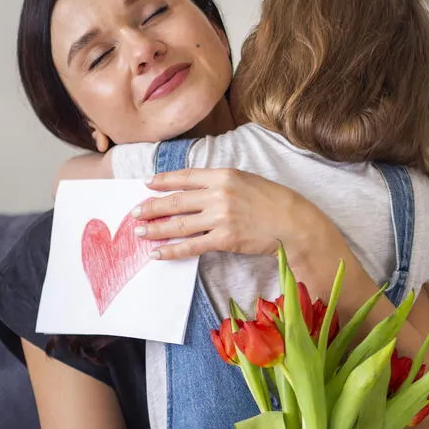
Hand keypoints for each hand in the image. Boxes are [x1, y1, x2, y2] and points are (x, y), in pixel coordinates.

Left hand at [131, 168, 317, 260]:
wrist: (294, 222)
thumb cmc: (273, 200)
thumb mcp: (246, 180)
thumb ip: (220, 183)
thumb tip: (195, 191)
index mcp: (224, 174)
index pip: (186, 176)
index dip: (163, 180)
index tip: (147, 184)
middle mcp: (219, 194)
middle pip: (176, 201)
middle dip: (151, 207)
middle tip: (134, 212)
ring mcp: (221, 217)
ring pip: (179, 224)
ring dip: (155, 228)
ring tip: (140, 232)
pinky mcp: (225, 239)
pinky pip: (192, 246)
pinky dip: (172, 250)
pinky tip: (159, 253)